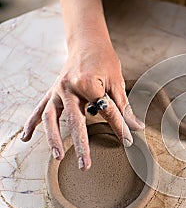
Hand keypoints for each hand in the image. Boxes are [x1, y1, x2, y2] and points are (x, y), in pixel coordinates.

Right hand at [21, 42, 143, 169]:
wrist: (87, 42)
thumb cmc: (105, 60)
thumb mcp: (117, 81)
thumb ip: (124, 107)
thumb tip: (136, 128)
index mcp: (88, 83)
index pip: (106, 111)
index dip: (119, 127)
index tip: (128, 142)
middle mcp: (69, 87)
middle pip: (75, 120)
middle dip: (80, 145)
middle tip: (85, 165)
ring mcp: (57, 89)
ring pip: (51, 118)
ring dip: (53, 138)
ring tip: (58, 157)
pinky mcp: (52, 91)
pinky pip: (40, 109)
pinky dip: (31, 123)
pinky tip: (26, 138)